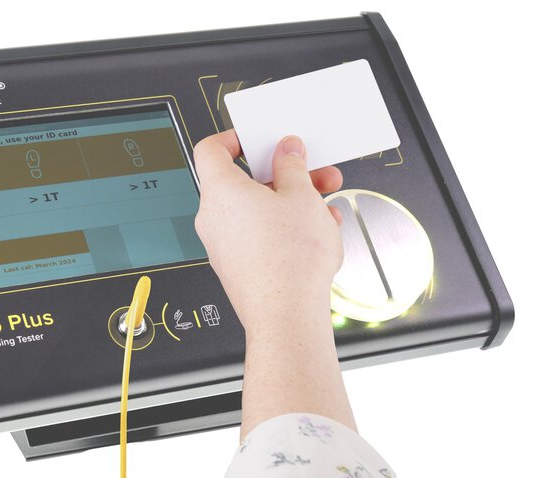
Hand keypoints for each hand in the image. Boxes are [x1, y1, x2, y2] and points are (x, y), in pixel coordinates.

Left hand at [193, 130, 343, 336]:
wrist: (287, 316)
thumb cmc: (288, 262)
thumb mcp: (301, 196)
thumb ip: (292, 166)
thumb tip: (287, 151)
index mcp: (220, 191)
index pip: (210, 149)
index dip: (234, 138)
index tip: (257, 138)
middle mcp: (213, 217)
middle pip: (243, 182)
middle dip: (282, 175)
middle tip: (311, 172)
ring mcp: (222, 244)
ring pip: (257, 210)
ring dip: (290, 202)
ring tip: (324, 206)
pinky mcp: (237, 265)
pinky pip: (259, 235)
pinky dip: (284, 228)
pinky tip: (316, 232)